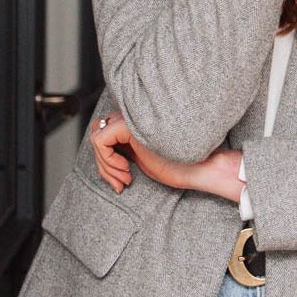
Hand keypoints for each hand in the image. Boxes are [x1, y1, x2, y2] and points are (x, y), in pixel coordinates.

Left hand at [90, 112, 242, 202]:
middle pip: (98, 133)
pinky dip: (107, 161)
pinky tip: (125, 171)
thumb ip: (123, 150)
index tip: (124, 180)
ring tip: (125, 178)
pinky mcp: (129, 125)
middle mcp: (132, 115)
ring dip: (106, 165)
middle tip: (122, 181)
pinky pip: (100, 141)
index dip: (107, 161)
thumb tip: (100, 155)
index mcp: (137, 121)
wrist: (199, 166)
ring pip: (96, 138)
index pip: (105, 132)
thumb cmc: (178, 165)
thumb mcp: (142, 157)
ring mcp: (131, 118)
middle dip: (104, 164)